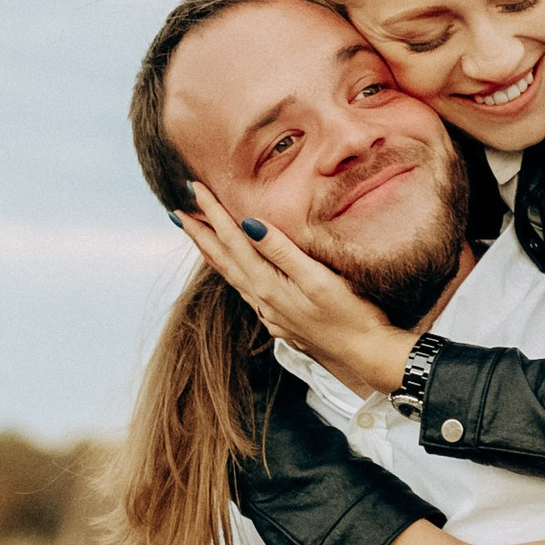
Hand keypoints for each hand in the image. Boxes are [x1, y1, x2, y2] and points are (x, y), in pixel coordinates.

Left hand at [176, 183, 420, 395]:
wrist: (367, 355)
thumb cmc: (351, 314)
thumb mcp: (318, 279)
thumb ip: (282, 252)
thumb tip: (249, 224)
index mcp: (268, 285)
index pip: (233, 240)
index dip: (213, 213)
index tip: (194, 189)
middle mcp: (262, 300)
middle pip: (223, 260)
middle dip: (200, 234)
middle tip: (177, 212)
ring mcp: (270, 313)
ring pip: (232, 277)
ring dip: (212, 255)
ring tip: (197, 237)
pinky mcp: (281, 322)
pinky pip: (247, 292)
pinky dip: (233, 274)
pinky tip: (235, 272)